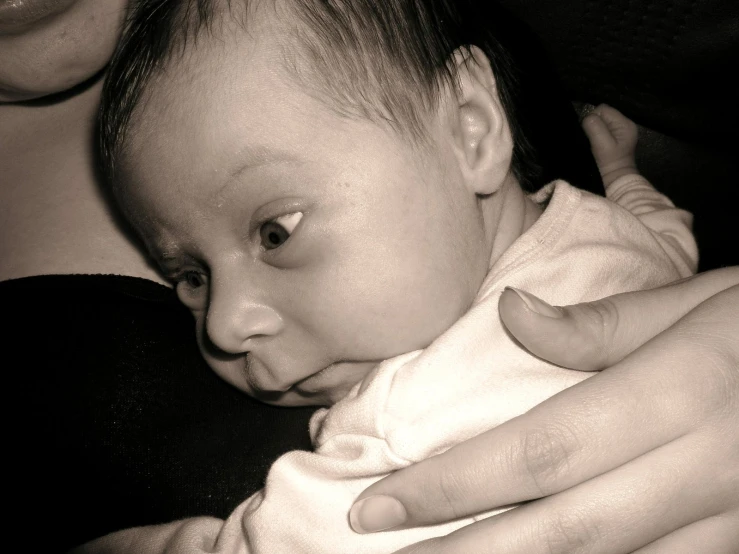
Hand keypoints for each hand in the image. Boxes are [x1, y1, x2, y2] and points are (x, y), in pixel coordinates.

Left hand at [350, 268, 738, 552]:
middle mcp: (700, 471)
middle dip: (462, 553)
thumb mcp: (701, 302)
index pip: (539, 452)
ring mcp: (727, 521)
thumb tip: (511, 316)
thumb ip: (601, 324)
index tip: (377, 505)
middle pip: (561, 531)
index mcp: (677, 396)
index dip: (452, 485)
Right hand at [582, 104, 638, 185]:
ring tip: (594, 143)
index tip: (589, 134)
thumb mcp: (602, 144)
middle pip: (602, 114)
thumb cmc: (609, 164)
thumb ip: (594, 126)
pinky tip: (595, 144)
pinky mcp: (614, 139)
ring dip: (594, 130)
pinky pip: (601, 129)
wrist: (616, 181)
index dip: (592, 119)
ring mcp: (620, 132)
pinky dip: (596, 135)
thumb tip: (587, 118)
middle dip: (593, 124)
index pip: (603, 109)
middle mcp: (624, 124)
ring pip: (600, 122)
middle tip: (591, 140)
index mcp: (625, 123)